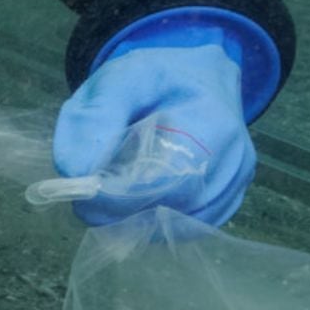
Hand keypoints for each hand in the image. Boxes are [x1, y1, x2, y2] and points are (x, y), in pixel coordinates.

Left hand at [53, 43, 255, 226]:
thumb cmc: (154, 78)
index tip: (83, 189)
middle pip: (171, 210)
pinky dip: (146, 223)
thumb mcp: (116, 80)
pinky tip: (130, 198)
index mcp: (213, 123)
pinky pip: (178, 230)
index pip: (168, 180)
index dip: (119, 195)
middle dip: (117, 209)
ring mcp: (232, 188)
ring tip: (108, 187)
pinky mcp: (223, 206)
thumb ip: (93, 118)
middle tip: (86, 191)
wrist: (194, 78)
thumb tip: (75, 173)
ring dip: (129, 219)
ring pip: (172, 228)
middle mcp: (235, 162)